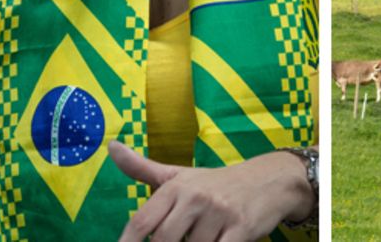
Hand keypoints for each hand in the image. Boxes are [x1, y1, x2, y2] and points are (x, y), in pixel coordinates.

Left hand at [111, 141, 313, 241]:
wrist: (270, 179)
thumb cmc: (217, 183)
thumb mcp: (180, 175)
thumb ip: (141, 168)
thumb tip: (110, 146)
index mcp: (176, 187)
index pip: (141, 222)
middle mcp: (196, 197)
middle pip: (164, 241)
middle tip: (178, 241)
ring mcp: (220, 212)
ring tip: (205, 237)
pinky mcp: (242, 227)